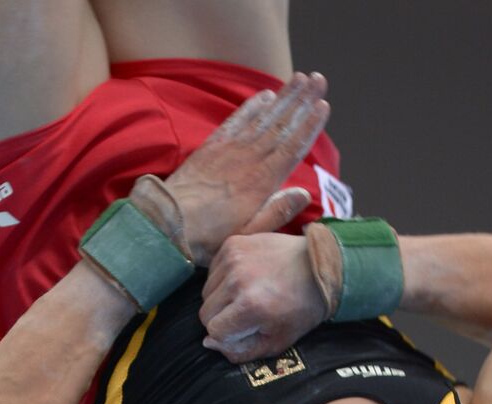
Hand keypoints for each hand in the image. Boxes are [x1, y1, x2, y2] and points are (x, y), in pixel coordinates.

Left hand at [164, 73, 329, 264]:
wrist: (167, 223)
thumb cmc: (209, 237)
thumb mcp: (248, 234)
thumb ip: (277, 213)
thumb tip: (304, 193)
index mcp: (261, 183)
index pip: (292, 147)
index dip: (309, 126)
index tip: (323, 105)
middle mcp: (248, 160)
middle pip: (281, 125)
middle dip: (302, 100)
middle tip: (318, 78)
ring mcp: (229, 150)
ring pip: (263, 118)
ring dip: (283, 96)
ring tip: (300, 78)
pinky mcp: (212, 147)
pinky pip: (236, 121)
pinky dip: (251, 106)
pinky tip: (264, 95)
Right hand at [199, 233, 327, 361]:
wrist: (320, 266)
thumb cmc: (301, 309)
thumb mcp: (277, 342)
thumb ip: (241, 351)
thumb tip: (209, 343)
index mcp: (250, 307)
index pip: (213, 330)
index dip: (227, 335)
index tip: (244, 330)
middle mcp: (237, 280)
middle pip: (205, 312)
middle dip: (222, 319)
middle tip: (245, 314)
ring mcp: (233, 258)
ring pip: (207, 292)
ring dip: (221, 299)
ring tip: (247, 296)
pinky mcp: (233, 243)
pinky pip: (213, 271)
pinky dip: (223, 279)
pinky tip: (246, 279)